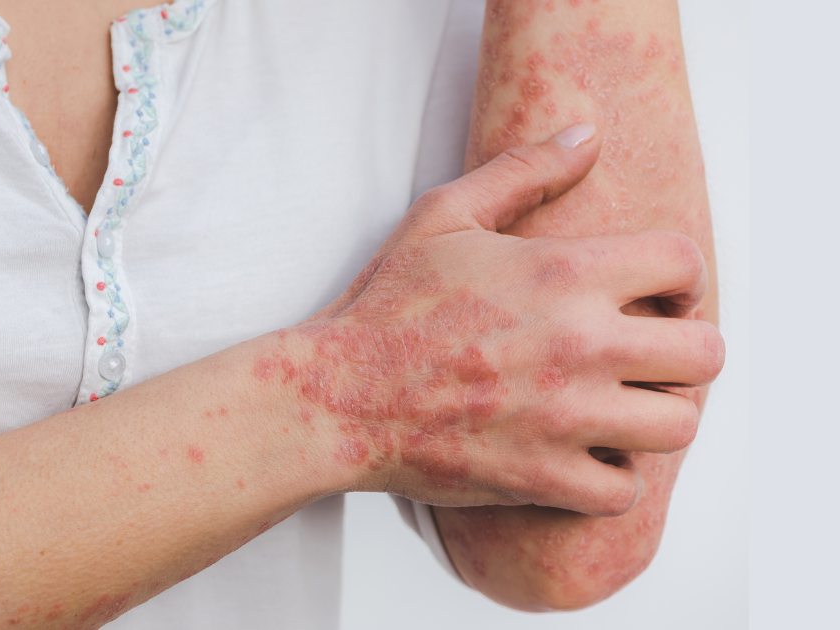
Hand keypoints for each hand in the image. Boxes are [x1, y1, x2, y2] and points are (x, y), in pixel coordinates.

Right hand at [257, 124, 724, 515]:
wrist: (338, 394)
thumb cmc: (389, 304)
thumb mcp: (446, 215)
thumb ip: (524, 171)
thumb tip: (588, 133)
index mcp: (564, 275)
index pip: (684, 265)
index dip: (680, 277)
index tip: (654, 294)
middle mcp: (579, 346)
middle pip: (705, 354)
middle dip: (684, 349)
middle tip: (646, 353)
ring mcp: (565, 418)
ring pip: (678, 426)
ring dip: (657, 414)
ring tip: (620, 404)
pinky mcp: (542, 476)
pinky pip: (623, 489)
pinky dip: (610, 475)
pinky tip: (580, 451)